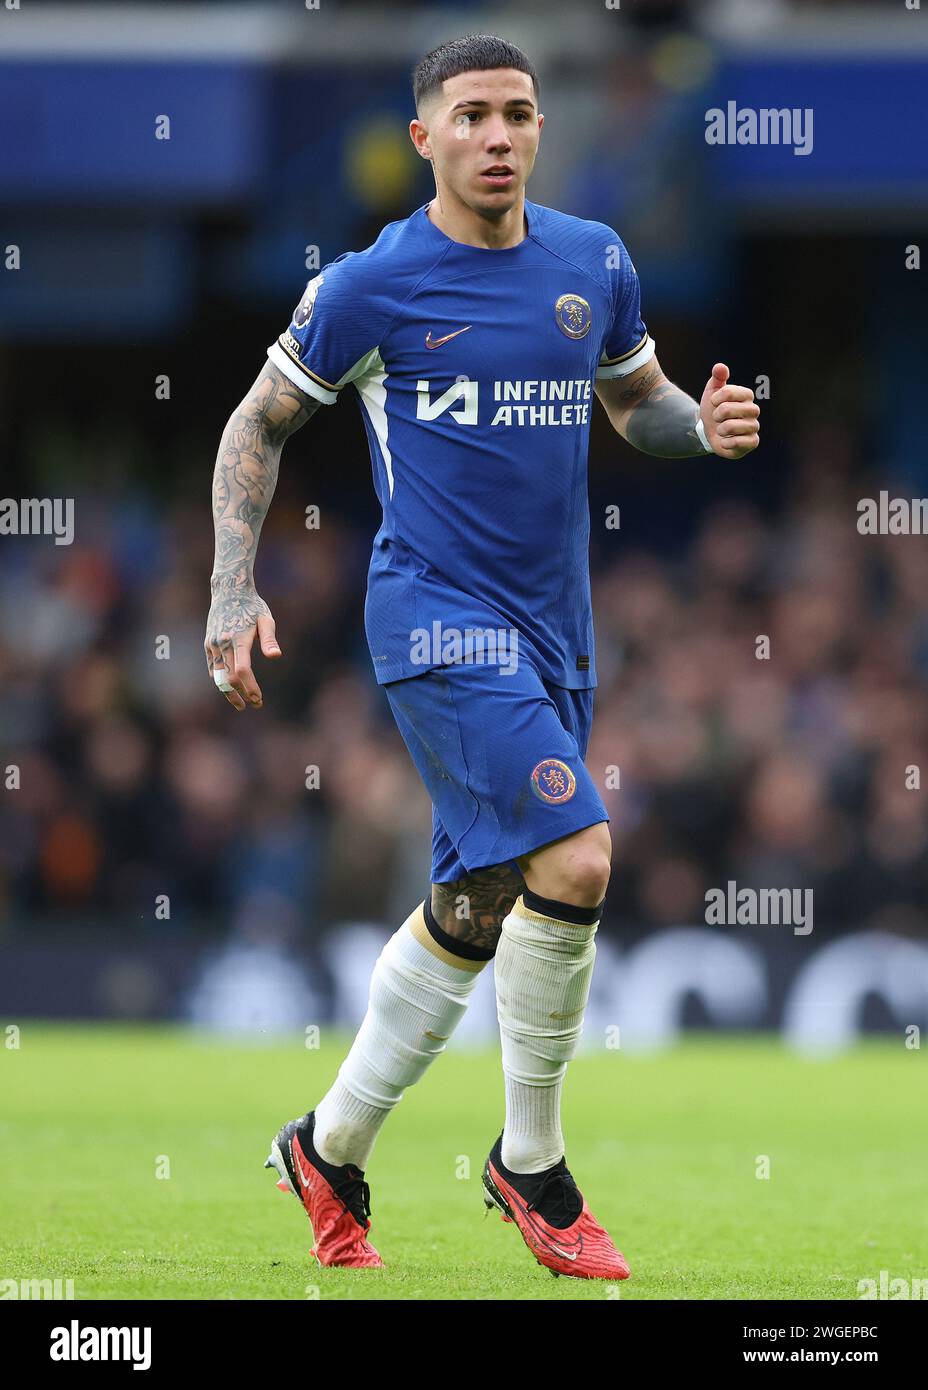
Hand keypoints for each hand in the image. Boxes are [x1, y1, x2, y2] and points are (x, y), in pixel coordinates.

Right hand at [204, 585, 280, 710]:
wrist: (229, 591)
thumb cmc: (252, 606)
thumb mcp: (266, 619)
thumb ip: (269, 639)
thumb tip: (276, 656)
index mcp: (239, 639)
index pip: (242, 671)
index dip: (250, 688)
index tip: (259, 699)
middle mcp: (223, 643)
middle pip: (230, 678)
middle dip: (242, 694)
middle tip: (255, 704)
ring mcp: (212, 644)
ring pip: (218, 676)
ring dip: (229, 692)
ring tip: (240, 704)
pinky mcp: (207, 644)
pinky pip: (211, 668)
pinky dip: (219, 680)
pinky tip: (228, 689)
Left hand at [699, 363, 759, 458]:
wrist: (710, 432)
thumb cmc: (714, 410)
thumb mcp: (712, 392)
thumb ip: (717, 378)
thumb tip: (719, 366)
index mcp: (746, 395)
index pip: (728, 392)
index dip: (715, 399)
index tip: (714, 403)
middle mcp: (754, 410)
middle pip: (727, 409)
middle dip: (716, 415)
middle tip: (717, 418)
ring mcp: (754, 427)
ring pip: (731, 426)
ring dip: (720, 430)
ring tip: (721, 430)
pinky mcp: (753, 442)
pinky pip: (737, 442)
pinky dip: (725, 443)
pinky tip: (726, 441)